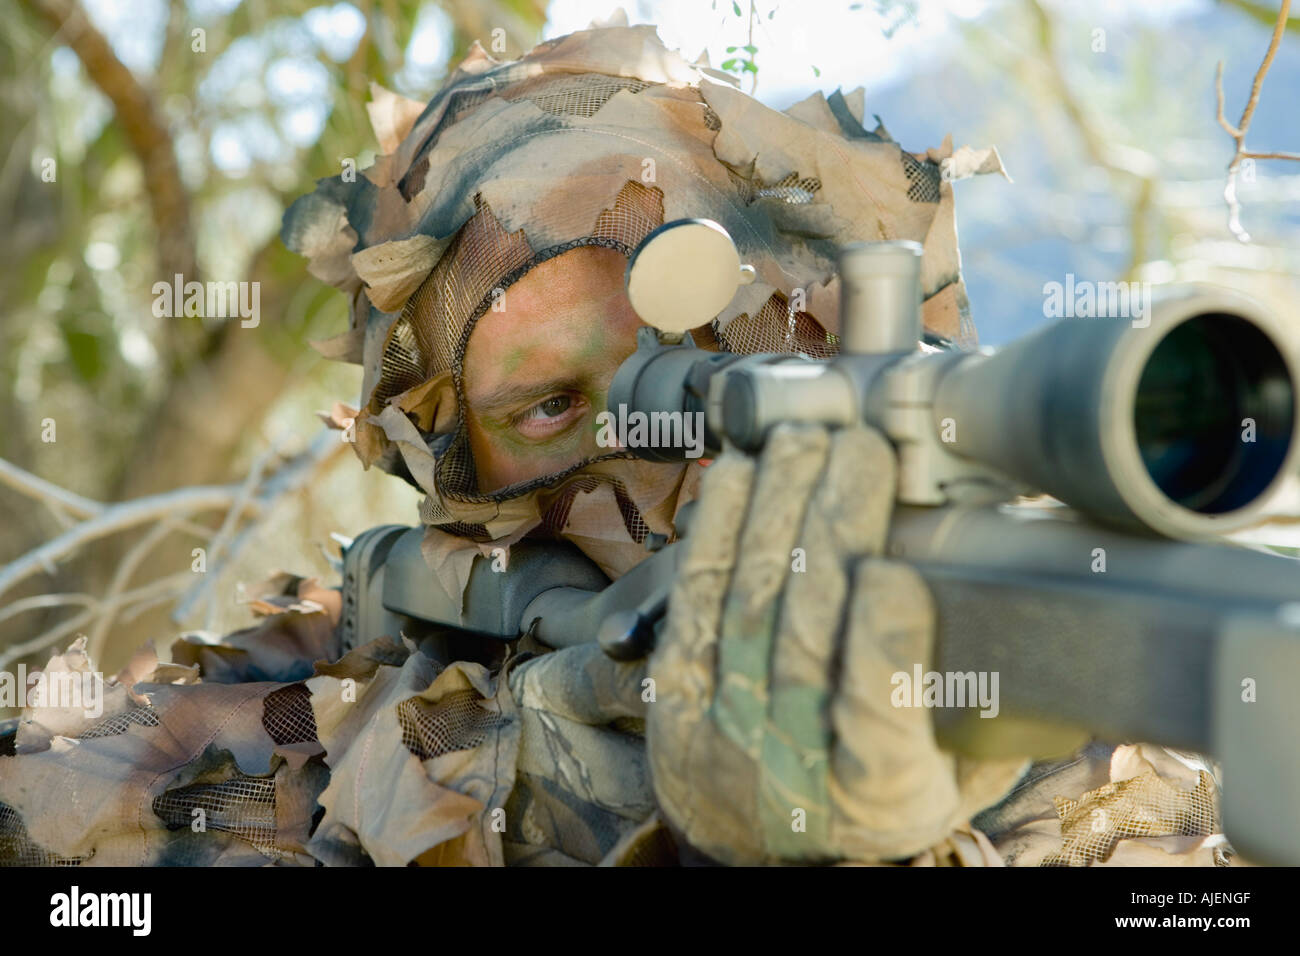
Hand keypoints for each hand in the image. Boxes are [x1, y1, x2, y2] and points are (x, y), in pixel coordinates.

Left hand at [645, 422, 1024, 863]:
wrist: (764, 849)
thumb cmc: (875, 798)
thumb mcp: (952, 780)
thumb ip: (994, 713)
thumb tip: (1052, 608)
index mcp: (876, 793)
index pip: (873, 718)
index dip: (880, 642)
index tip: (897, 571)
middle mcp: (790, 757)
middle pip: (804, 635)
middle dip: (833, 529)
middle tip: (862, 449)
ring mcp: (724, 721)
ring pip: (746, 603)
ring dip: (776, 510)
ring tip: (806, 440)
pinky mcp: (677, 689)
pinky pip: (692, 600)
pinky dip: (716, 531)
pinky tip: (740, 473)